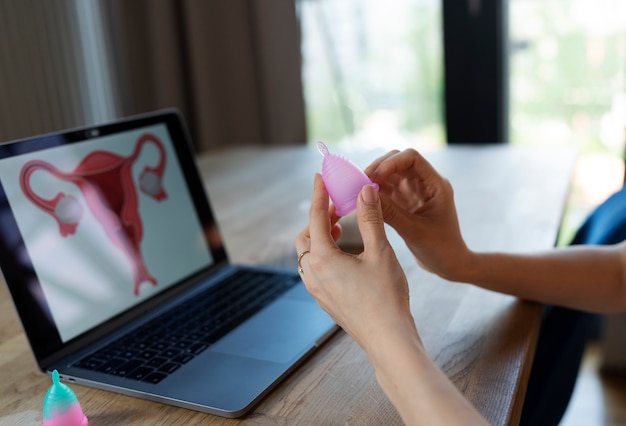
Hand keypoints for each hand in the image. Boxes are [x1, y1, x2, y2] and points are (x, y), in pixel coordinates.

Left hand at [295, 173, 487, 424]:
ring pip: (308, 254)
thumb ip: (370, 219)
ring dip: (320, 237)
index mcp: (323, 259)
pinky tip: (345, 254)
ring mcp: (316, 289)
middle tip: (337, 206)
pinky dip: (324, 254)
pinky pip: (315, 269)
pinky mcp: (324, 300)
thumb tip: (365, 190)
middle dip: (318, 218)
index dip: (318, 195)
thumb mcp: (380, 252)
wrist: (388, 339)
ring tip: (341, 228)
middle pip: (306, 236)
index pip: (315, 218)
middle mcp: (312, 274)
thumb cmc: (386, 297)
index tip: (320, 177)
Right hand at [365, 149, 471, 280]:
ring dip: (374, 180)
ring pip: (390, 174)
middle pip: (398, 161)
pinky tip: (363, 201)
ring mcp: (414, 192)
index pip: (412, 158)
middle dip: (378, 168)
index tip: (374, 177)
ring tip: (358, 193)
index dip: (391, 163)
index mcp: (436, 185)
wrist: (449, 265)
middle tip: (360, 183)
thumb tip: (366, 193)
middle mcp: (425, 183)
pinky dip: (374, 193)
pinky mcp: (405, 202)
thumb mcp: (413, 231)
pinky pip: (387, 190)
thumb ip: (390, 212)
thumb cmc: (440, 250)